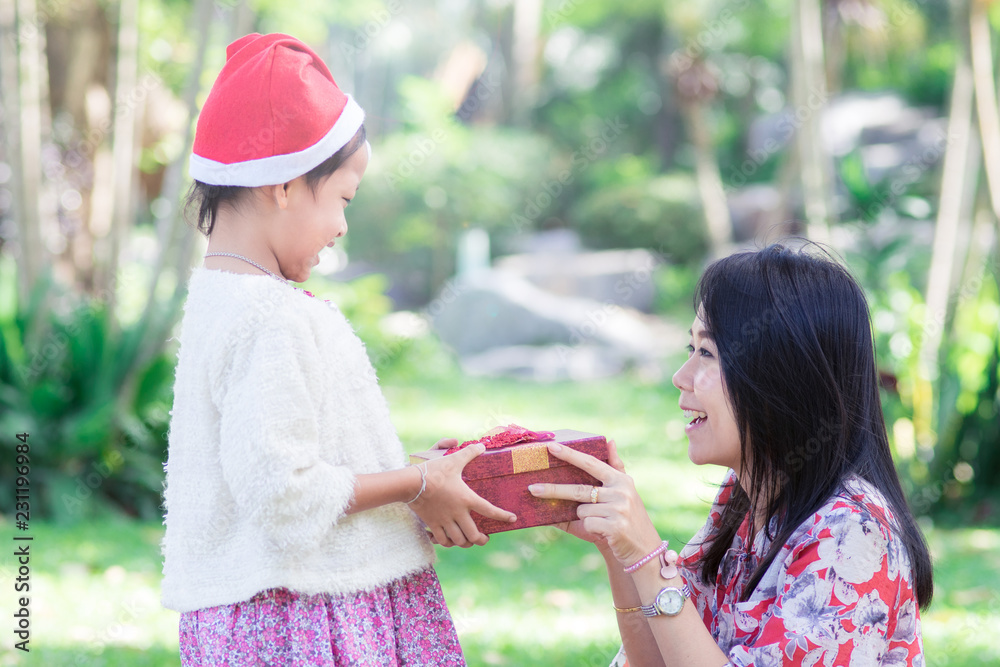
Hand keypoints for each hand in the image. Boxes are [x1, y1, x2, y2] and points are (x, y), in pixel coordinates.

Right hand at [409, 442, 516, 547]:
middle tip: (485, 538)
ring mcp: (445, 521)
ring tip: (468, 540)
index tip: (512, 519)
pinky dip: (447, 543)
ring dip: (465, 543)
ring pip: (459, 541)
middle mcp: (458, 513)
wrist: (410, 483)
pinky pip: (442, 540)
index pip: (489, 510)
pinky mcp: (432, 524)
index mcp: (466, 498)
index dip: (503, 516)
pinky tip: (449, 540)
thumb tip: (482, 446)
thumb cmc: (433, 471)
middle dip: (481, 540)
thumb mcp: (453, 459)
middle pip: (473, 535)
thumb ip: (469, 453)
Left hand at [528, 439, 661, 566]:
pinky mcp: (615, 527)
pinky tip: (604, 532)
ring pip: (582, 510)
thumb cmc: (625, 518)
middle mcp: (621, 491)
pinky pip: (587, 523)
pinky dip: (590, 529)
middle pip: (578, 489)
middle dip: (553, 490)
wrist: (643, 549)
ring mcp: (619, 509)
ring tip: (602, 523)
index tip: (551, 447)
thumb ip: (615, 467)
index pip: (591, 463)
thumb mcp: (623, 492)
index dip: (570, 455)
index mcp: (620, 479)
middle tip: (532, 488)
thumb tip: (610, 440)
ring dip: (585, 518)